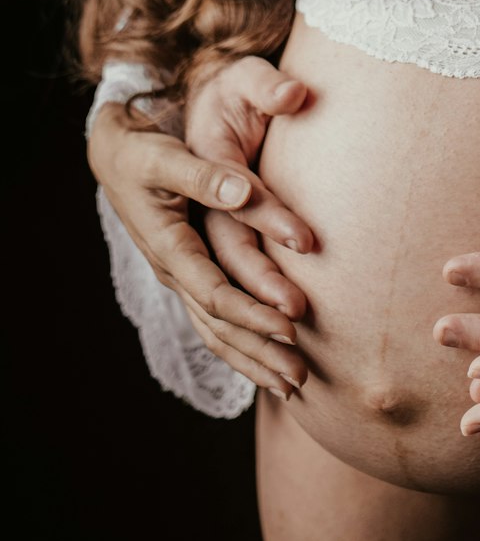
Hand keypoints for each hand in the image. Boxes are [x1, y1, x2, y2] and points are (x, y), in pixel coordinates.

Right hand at [88, 57, 311, 394]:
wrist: (116, 156)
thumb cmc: (142, 153)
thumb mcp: (166, 158)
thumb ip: (204, 175)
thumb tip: (241, 191)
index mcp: (169, 247)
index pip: (215, 294)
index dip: (252, 313)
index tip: (290, 327)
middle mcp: (174, 272)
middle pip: (219, 326)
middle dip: (259, 352)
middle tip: (301, 376)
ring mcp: (181, 276)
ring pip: (217, 331)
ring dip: (254, 360)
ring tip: (294, 386)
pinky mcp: (192, 272)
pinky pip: (217, 319)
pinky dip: (243, 344)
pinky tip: (268, 363)